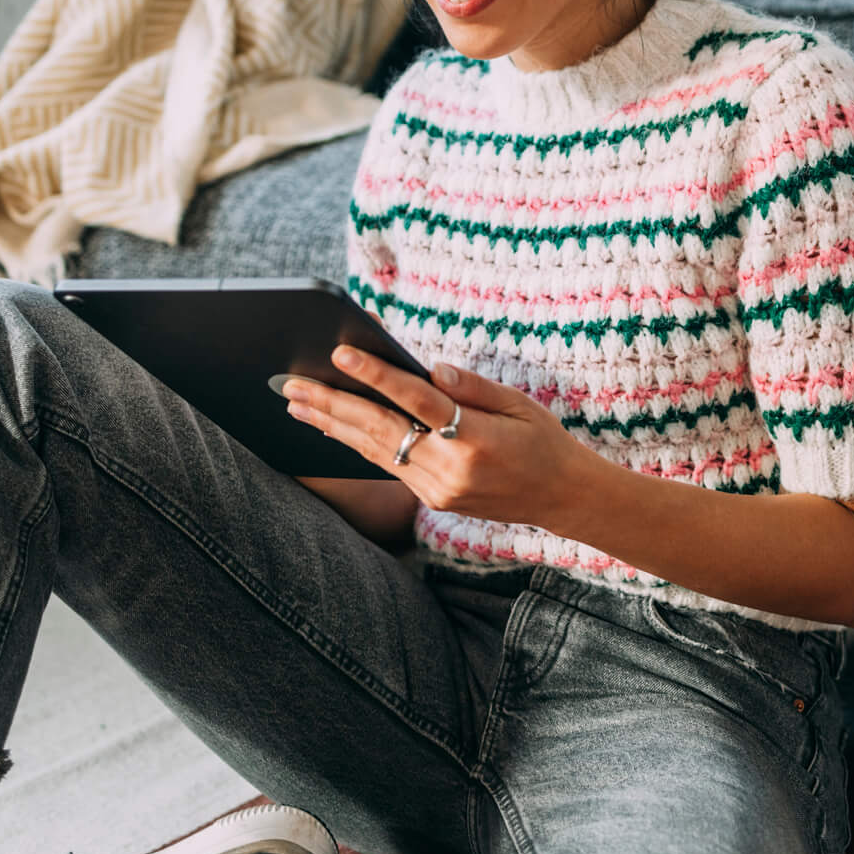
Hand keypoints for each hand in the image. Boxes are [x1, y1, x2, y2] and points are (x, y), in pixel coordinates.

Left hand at [280, 345, 591, 528]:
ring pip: (375, 450)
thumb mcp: (519, 404)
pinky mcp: (432, 499)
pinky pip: (387, 464)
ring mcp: (438, 490)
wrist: (562, 498)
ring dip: (332, 424)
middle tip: (291, 384)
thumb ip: (472, 387)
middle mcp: (451, 469)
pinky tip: (331, 426)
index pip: (417, 401)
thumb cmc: (543, 441)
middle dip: (333, 404)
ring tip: (296, 402)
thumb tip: (427, 369)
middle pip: (382, 429)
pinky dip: (355, 442)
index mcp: (477, 440)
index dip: (377, 375)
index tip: (341, 353)